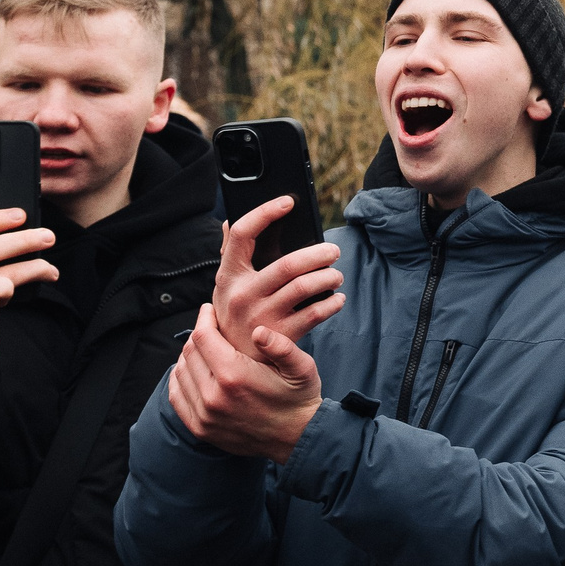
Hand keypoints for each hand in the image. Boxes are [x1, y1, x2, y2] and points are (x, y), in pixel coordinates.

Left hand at [168, 306, 324, 461]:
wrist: (296, 439)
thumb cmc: (299, 398)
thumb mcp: (302, 368)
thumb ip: (282, 347)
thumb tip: (258, 331)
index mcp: (235, 376)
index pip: (203, 337)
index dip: (204, 318)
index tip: (209, 310)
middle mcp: (213, 396)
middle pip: (189, 352)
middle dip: (198, 335)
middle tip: (210, 328)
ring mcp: (204, 415)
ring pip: (180, 372)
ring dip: (189, 356)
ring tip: (204, 349)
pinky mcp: (200, 428)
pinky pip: (177, 396)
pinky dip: (180, 379)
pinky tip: (193, 371)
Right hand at [213, 197, 344, 356]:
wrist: (234, 364)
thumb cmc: (236, 314)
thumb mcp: (226, 287)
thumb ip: (230, 256)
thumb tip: (230, 222)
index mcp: (228, 276)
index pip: (243, 234)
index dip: (265, 212)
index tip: (288, 201)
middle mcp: (242, 295)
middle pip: (289, 264)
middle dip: (319, 254)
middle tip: (333, 251)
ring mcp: (261, 317)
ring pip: (306, 286)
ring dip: (329, 277)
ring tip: (336, 275)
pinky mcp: (280, 337)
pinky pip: (316, 314)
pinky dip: (333, 303)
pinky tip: (338, 298)